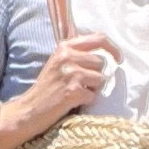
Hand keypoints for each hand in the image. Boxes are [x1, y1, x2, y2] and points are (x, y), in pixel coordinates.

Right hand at [0, 34, 119, 148]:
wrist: (29, 109)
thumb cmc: (47, 88)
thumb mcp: (58, 62)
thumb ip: (77, 53)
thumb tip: (106, 53)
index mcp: (65, 47)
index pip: (99, 38)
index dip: (113, 48)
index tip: (118, 58)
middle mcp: (67, 57)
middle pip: (101, 62)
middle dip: (96, 75)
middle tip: (81, 85)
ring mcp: (70, 74)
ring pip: (100, 79)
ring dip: (92, 89)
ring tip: (75, 93)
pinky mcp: (72, 91)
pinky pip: (93, 96)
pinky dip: (86, 101)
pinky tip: (72, 102)